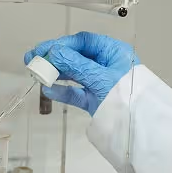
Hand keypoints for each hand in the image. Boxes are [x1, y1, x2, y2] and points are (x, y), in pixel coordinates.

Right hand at [24, 32, 139, 115]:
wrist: (139, 130)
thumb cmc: (127, 97)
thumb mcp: (100, 78)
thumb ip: (76, 65)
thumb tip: (53, 52)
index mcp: (114, 53)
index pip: (84, 42)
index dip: (62, 45)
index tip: (43, 50)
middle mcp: (108, 65)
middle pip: (77, 57)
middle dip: (55, 58)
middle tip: (32, 61)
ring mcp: (101, 83)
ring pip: (75, 74)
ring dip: (56, 74)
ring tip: (37, 75)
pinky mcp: (97, 101)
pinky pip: (77, 93)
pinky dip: (63, 91)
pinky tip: (48, 91)